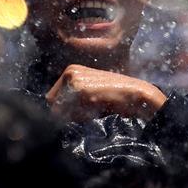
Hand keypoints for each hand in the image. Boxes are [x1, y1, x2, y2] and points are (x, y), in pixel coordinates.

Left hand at [45, 64, 167, 122]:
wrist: (135, 94)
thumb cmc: (114, 97)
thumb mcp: (90, 92)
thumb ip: (71, 98)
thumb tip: (54, 114)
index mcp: (71, 70)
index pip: (52, 98)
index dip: (65, 109)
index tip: (84, 107)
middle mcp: (70, 71)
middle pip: (53, 103)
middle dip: (68, 112)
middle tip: (90, 108)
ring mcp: (74, 79)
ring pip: (60, 110)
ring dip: (75, 115)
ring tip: (95, 107)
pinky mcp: (79, 88)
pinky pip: (69, 113)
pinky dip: (81, 117)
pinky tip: (97, 107)